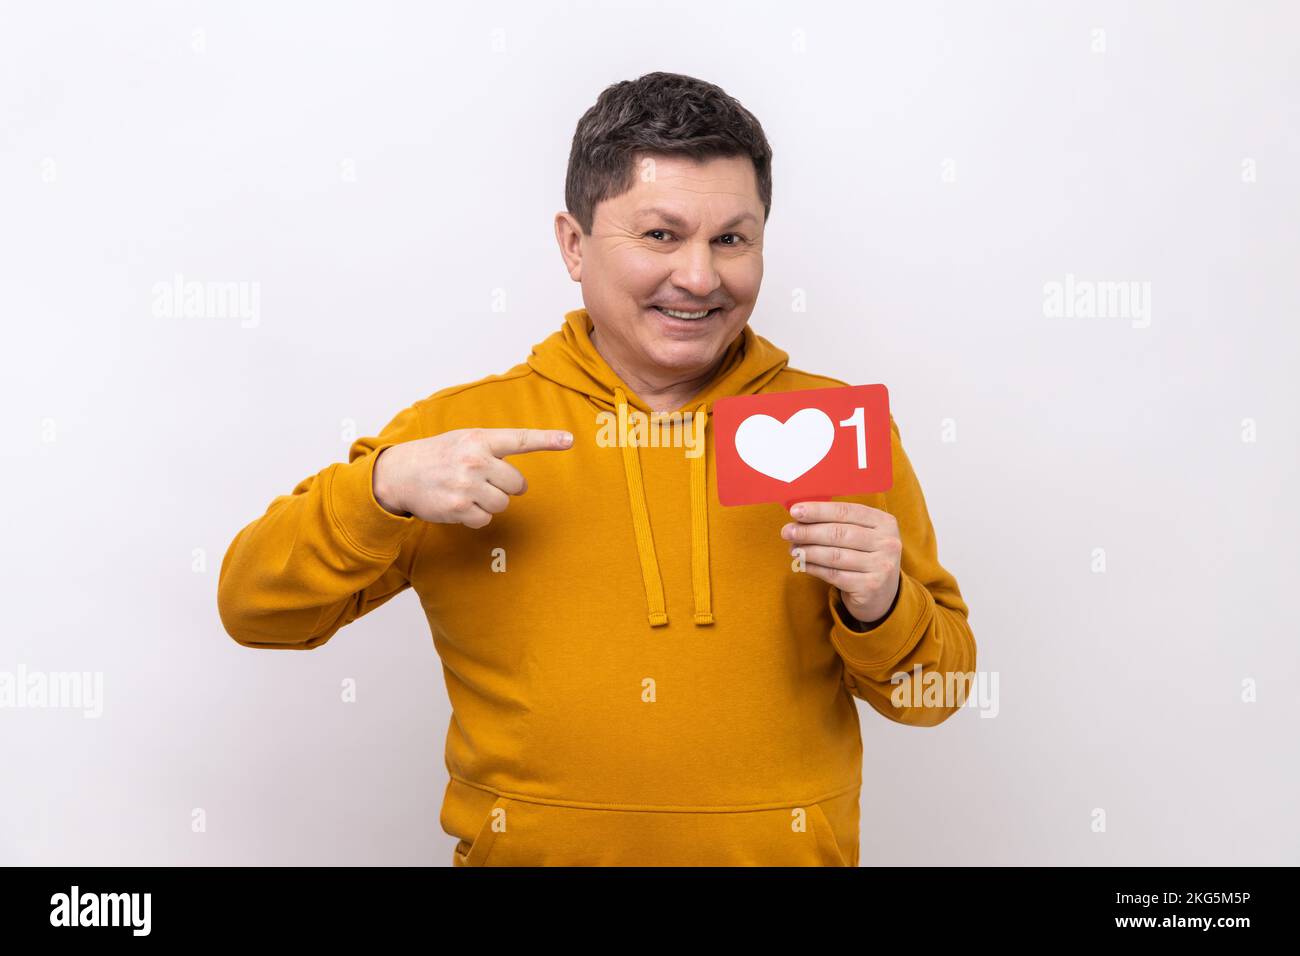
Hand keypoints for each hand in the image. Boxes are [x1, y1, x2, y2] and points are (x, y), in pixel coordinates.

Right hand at [372, 427, 573, 527]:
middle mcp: (475, 460)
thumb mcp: (464, 440)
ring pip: (503, 504)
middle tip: (483, 481)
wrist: (400, 473)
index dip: (547, 440)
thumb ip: (493, 448)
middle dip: (506, 486)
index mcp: (479, 439)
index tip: (569, 440)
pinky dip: (475, 516)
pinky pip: (485, 519)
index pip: (519, 439)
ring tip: (467, 491)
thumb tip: (521, 472)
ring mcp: (467, 485)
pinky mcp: (459, 508)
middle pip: (517, 484)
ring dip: (489, 502)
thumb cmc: (438, 455)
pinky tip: (459, 504)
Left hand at [780, 500, 901, 626]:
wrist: (882, 595)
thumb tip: (800, 515)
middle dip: (808, 531)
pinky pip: (834, 575)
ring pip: (834, 555)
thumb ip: (837, 523)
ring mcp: (881, 566)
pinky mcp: (870, 586)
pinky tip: (802, 564)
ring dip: (808, 551)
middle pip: (839, 533)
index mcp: (885, 522)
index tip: (795, 511)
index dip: (818, 510)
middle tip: (787, 531)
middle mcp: (887, 543)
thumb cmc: (864, 557)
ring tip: (792, 549)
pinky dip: (814, 568)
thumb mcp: (862, 536)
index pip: (847, 511)